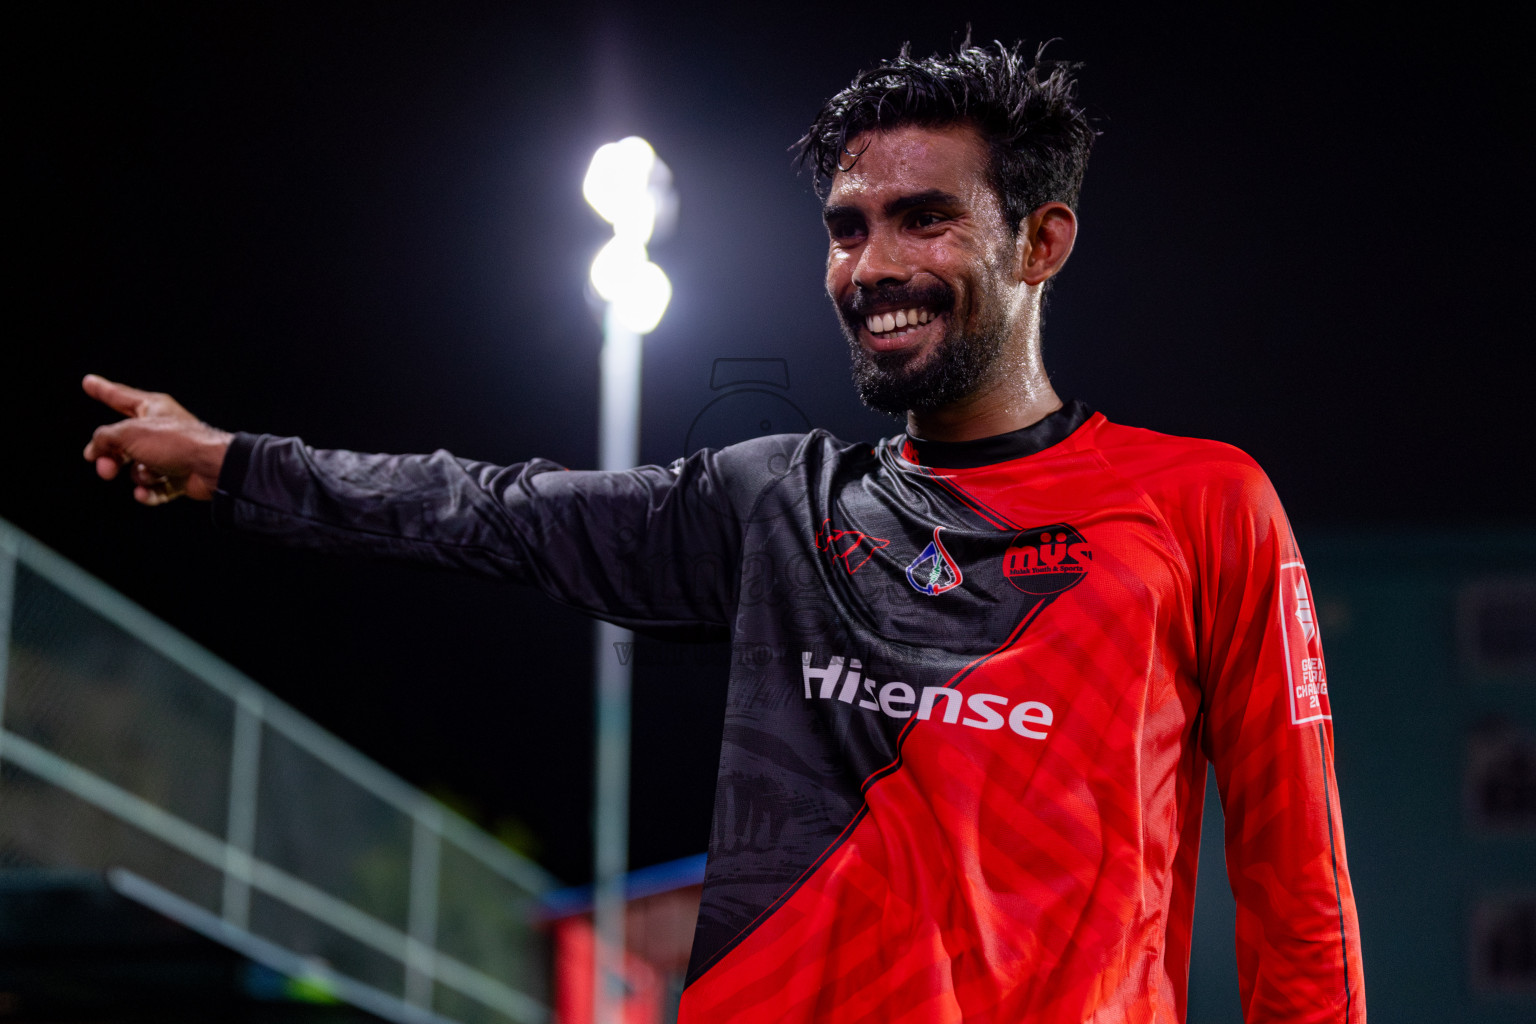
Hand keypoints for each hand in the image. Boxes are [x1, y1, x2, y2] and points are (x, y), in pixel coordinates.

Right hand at [82, 375, 232, 504]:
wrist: (211, 467)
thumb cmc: (175, 442)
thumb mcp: (129, 433)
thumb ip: (104, 438)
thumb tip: (93, 450)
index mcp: (152, 408)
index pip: (120, 396)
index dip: (102, 390)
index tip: (89, 381)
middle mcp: (161, 429)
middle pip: (123, 443)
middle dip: (111, 458)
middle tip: (105, 469)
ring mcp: (170, 454)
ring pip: (138, 469)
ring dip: (138, 475)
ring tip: (148, 474)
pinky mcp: (179, 476)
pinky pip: (155, 487)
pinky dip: (149, 492)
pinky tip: (145, 493)